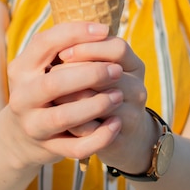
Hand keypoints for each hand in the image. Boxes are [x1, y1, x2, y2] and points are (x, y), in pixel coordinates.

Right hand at [6, 22, 123, 167]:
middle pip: (54, 82)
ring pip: (63, 117)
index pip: (45, 43)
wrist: (19, 137)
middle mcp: (22, 96)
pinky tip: (116, 124)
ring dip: (95, 105)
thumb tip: (101, 31)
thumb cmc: (42, 89)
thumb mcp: (42, 66)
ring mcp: (33, 125)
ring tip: (118, 96)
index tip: (104, 30)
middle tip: (116, 70)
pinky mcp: (47, 149)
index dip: (75, 33)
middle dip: (90, 73)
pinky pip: (76, 147)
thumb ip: (63, 47)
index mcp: (22, 68)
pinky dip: (99, 137)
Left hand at [53, 35, 156, 171]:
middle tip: (51, 73)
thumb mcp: (96, 68)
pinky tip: (63, 121)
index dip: (89, 48)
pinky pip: (93, 131)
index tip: (62, 53)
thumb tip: (61, 49)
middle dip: (73, 71)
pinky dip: (75, 126)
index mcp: (133, 65)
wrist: (116, 135)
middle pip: (109, 73)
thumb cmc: (98, 92)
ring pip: (99, 103)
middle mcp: (138, 89)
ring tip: (54, 96)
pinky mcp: (120, 141)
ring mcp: (132, 115)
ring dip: (70, 98)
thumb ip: (83, 53)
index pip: (118, 48)